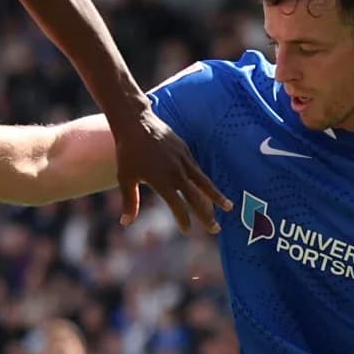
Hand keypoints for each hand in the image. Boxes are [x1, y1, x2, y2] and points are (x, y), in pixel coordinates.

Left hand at [105, 104, 228, 233]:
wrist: (136, 123)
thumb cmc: (128, 152)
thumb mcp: (125, 178)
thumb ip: (130, 201)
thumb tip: (125, 223)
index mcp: (162, 181)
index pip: (178, 206)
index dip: (183, 220)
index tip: (187, 230)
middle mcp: (176, 172)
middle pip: (196, 198)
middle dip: (207, 215)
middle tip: (216, 230)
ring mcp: (183, 160)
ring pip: (204, 183)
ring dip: (216, 197)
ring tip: (228, 208)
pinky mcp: (185, 150)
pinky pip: (198, 169)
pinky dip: (205, 181)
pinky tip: (210, 189)